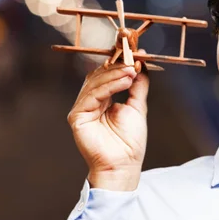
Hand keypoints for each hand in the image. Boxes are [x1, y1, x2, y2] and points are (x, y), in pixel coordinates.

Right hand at [67, 62, 149, 190]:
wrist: (124, 164)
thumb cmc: (130, 142)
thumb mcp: (137, 106)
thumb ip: (138, 85)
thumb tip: (141, 64)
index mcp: (102, 100)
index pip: (107, 75)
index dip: (120, 64)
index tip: (136, 55)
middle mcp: (90, 102)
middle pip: (99, 76)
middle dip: (118, 66)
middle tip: (134, 61)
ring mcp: (82, 109)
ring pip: (95, 83)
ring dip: (115, 74)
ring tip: (132, 71)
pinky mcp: (77, 116)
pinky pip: (92, 95)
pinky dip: (109, 86)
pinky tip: (124, 81)